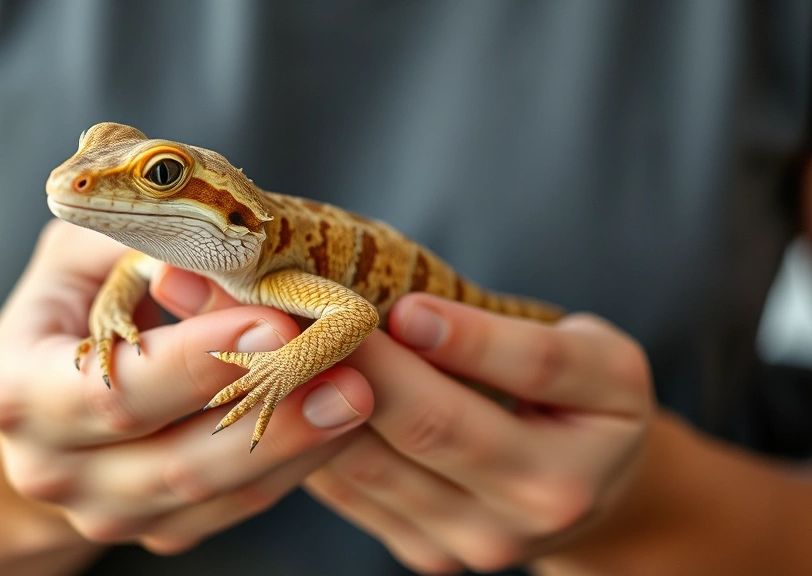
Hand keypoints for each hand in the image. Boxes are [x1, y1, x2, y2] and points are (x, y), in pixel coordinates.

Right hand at [0, 221, 372, 552]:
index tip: (276, 323)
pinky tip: (334, 424)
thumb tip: (199, 262)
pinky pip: (234, 508)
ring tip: (356, 396)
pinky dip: (290, 467)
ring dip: (294, 447)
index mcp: (19, 392)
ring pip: (212, 495)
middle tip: (347, 376)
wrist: (49, 393)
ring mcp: (104, 510)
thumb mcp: (82, 258)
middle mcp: (51, 468)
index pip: (115, 390)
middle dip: (267, 415)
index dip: (196, 362)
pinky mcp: (156, 529)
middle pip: (170, 462)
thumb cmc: (72, 305)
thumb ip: (131, 247)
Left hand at [303, 294, 653, 573]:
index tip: (405, 305)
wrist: (587, 492)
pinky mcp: (429, 553)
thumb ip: (517, 340)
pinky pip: (355, 492)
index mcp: (599, 428)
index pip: (533, 370)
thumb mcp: (589, 356)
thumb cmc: (581, 403)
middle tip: (316, 313)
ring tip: (290, 347)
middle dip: (368, 363)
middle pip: (436, 425)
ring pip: (377, 465)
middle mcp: (543, 502)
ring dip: (324, 401)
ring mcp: (480, 541)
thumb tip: (406, 318)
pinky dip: (317, 440)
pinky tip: (298, 396)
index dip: (465, 337)